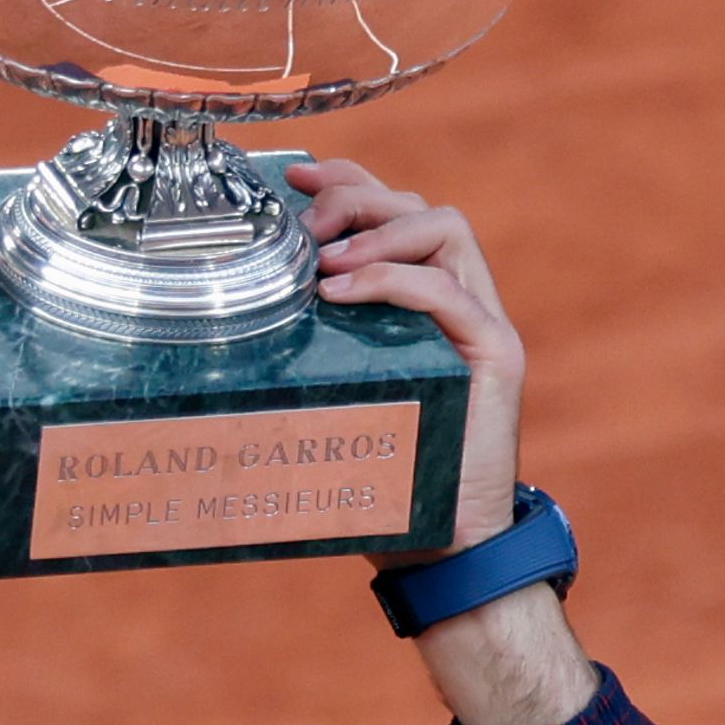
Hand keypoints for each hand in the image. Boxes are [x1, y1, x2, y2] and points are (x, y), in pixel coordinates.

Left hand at [290, 158, 521, 561]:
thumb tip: (226, 327)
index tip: (293, 177)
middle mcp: (461, 301)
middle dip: (354, 197)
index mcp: (424, 302)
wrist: (446, 548)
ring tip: (323, 262)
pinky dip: (392, 279)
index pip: (395, 208)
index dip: (347, 179)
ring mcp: (483, 324)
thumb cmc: (383, 478)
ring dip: (376, 231)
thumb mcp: (333, 396)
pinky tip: (341, 295)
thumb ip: (310, 351)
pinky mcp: (497, 355)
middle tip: (302, 225)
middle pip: (417, 205)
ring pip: (445, 229)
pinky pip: (450, 292)